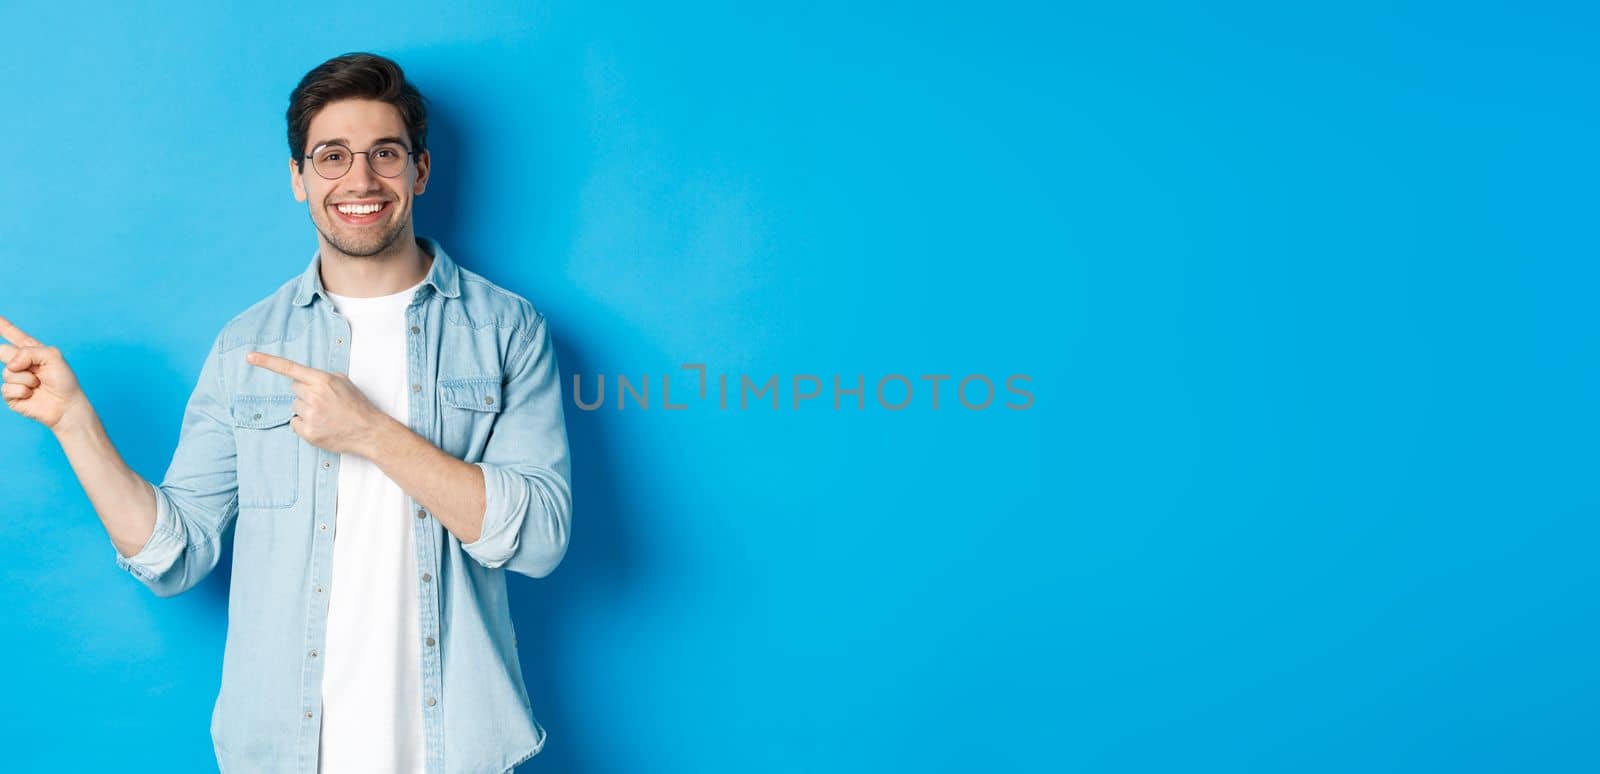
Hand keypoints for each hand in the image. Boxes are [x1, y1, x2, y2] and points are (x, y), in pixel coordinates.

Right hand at [0, 315, 90, 431]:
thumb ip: (30, 352)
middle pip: (2, 351)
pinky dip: (23, 391)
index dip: (3, 326)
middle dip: (10, 356)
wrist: (67, 405)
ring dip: (26, 378)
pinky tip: (32, 394)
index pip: (13, 335)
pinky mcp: (11, 395)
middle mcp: (20, 363)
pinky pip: (7, 388)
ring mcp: (14, 379)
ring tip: (39, 384)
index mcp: (31, 351)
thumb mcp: (53, 357)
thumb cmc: (63, 381)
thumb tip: (11, 365)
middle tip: (29, 368)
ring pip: (8, 372)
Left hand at [246, 351, 389, 456]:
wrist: (369, 431)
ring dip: (306, 410)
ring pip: (295, 407)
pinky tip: (321, 425)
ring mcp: (310, 415)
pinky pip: (295, 423)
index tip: (250, 357)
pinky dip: (304, 425)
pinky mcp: (308, 432)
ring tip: (326, 415)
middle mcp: (314, 396)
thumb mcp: (343, 382)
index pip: (290, 368)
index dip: (267, 362)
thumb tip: (304, 378)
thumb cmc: (357, 405)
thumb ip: (321, 377)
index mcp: (322, 380)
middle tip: (324, 402)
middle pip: (294, 390)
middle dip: (305, 394)